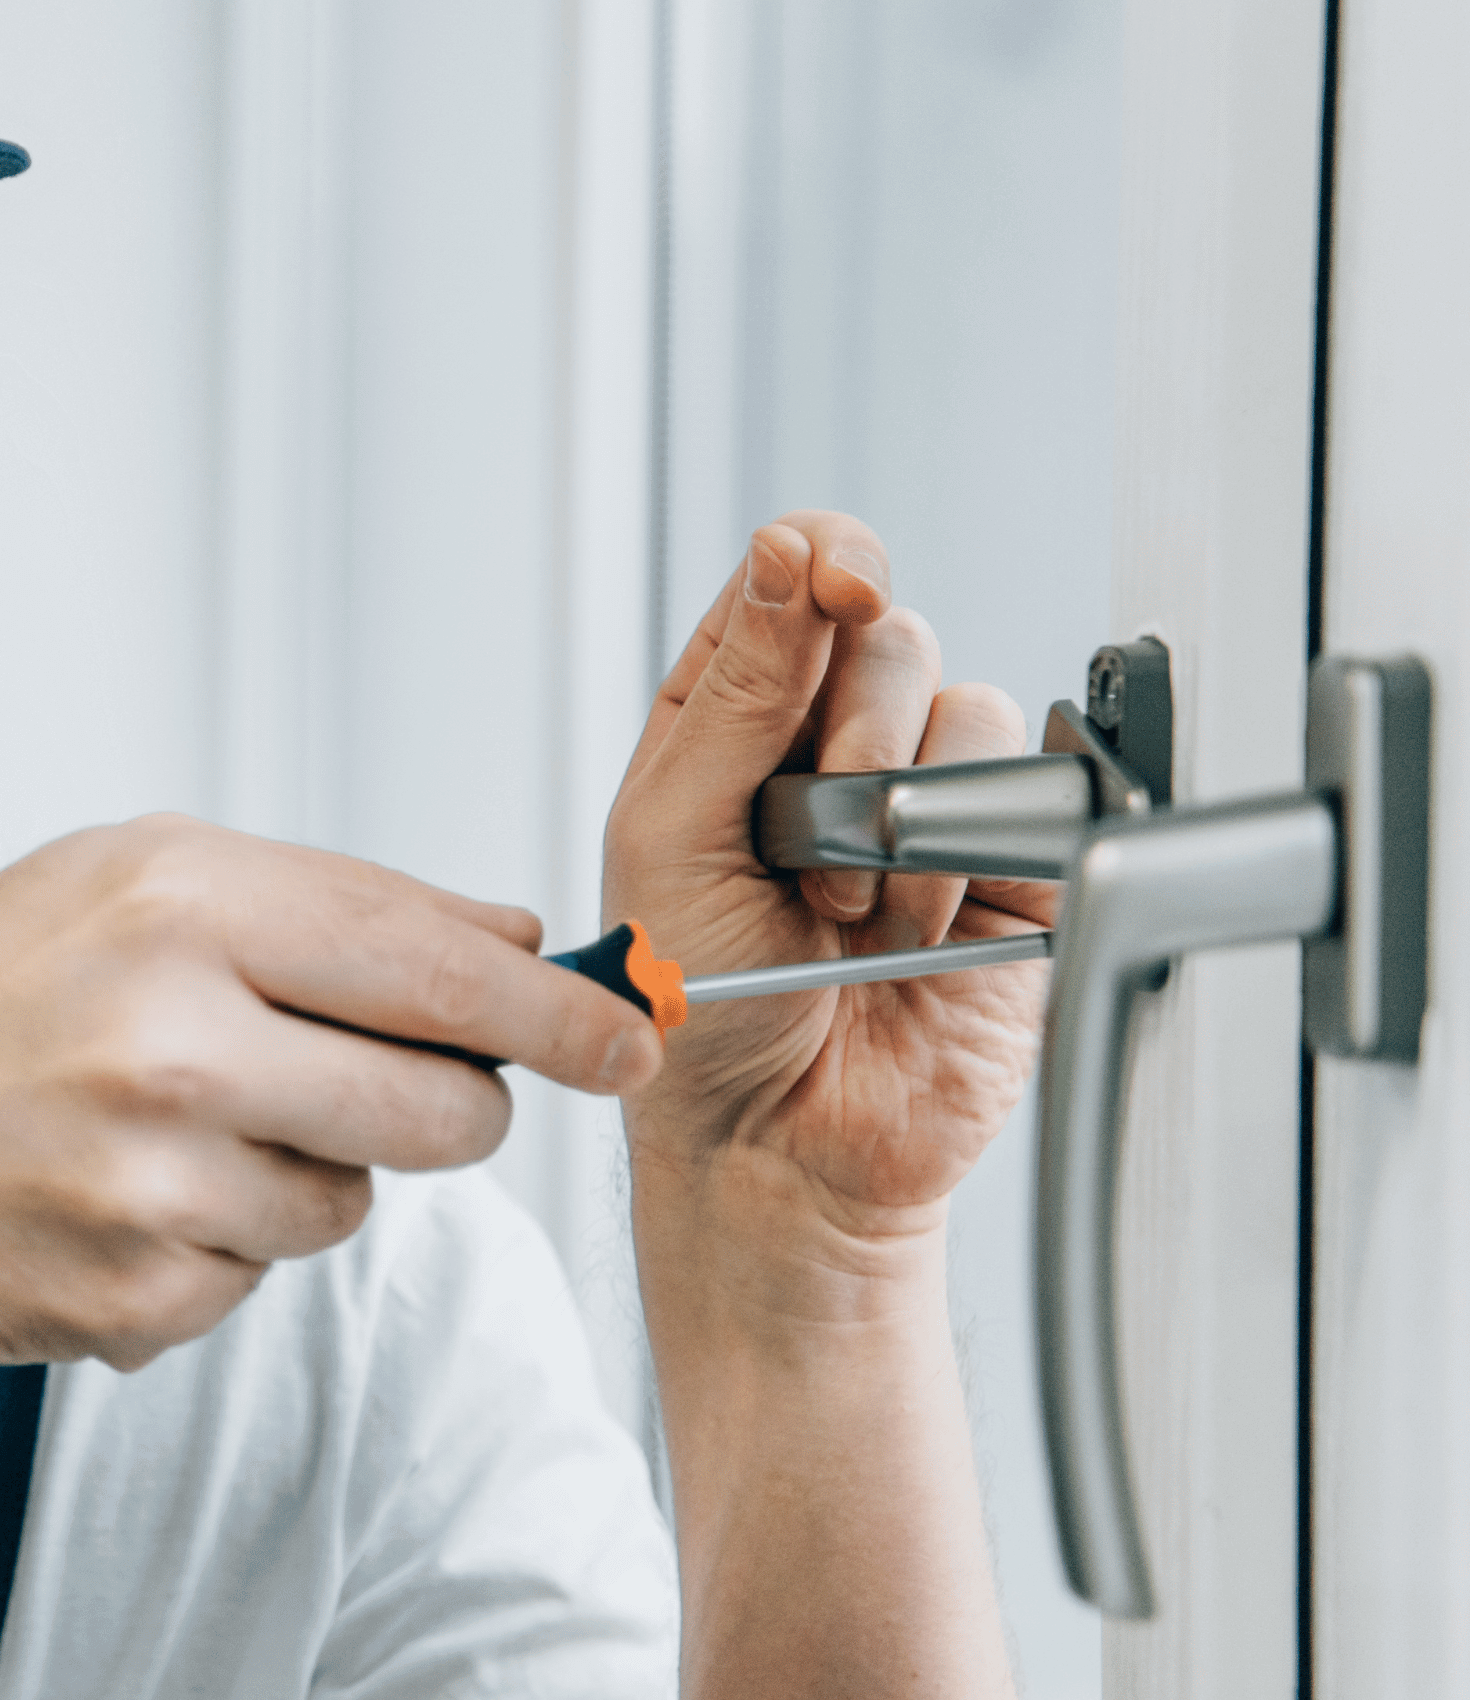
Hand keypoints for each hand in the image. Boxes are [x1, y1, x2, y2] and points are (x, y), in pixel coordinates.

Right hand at [0, 814, 660, 1368]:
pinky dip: (218, 1249)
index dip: (562, 1014)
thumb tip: (525, 943)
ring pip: (353, 1208)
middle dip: (450, 1107)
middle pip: (440, 1111)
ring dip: (307, 1177)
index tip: (632, 1036)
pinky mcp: (125, 1297)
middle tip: (390, 1089)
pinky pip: (258, 1283)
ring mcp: (144, 1184)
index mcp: (179, 906)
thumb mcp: (142, 880)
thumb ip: (340, 904)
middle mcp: (165, 1041)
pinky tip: (122, 1198)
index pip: (440, 969)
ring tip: (184, 1129)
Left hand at [607, 512, 1055, 1244]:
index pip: (790, 578)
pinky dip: (967, 856)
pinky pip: (1028, 793)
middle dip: (853, 727)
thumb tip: (789, 553)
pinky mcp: (1008, 863)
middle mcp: (829, 746)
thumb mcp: (672, 834)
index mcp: (728, 717)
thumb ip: (738, 691)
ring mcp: (923, 801)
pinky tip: (915, 930)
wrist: (775, 1145)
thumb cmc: (695, 1010)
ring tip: (849, 911)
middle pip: (887, 630)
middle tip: (806, 841)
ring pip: (964, 706)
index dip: (820, 562)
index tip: (831, 583)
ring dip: (901, 813)